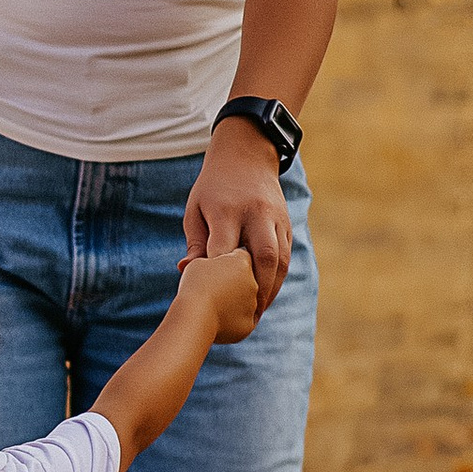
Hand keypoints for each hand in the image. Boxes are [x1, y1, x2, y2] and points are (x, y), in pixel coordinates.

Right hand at [178, 245, 262, 343]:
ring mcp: (253, 305)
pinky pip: (241, 321)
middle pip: (245, 281)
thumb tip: (214, 265)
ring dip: (233, 302)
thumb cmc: (194, 285)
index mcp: (242, 263)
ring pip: (244, 302)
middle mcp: (253, 283)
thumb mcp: (199, 263)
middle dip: (233, 284)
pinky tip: (215, 319)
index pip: (240, 258)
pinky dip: (231, 321)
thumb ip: (213, 262)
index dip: (227, 263)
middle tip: (212, 290)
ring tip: (210, 306)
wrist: (195, 314)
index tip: (215, 270)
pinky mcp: (248, 324)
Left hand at [184, 123, 294, 311]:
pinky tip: (267, 293)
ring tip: (258, 311)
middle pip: (263, 256)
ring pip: (280, 259)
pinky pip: (286, 255)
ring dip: (271, 288)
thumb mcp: (196, 209)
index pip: (225, 250)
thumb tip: (186, 271)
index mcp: (227, 210)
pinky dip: (278, 277)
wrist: (246, 156)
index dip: (219, 277)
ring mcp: (275, 218)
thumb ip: (196, 242)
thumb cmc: (213, 188)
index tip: (211, 299)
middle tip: (247, 316)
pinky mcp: (286, 223)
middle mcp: (256, 214)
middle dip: (257, 289)